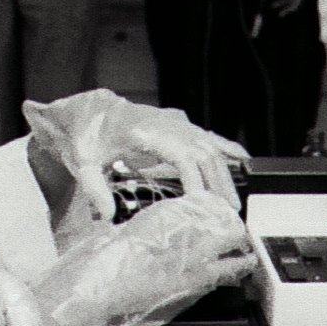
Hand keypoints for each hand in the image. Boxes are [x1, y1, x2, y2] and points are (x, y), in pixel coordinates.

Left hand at [26, 89, 246, 216]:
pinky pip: (209, 136)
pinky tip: (243, 161)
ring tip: (232, 202)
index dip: (197, 180)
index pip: (183, 156)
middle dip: (219, 184)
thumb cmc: (87, 136)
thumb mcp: (83, 162)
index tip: (203, 205)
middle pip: (204, 154)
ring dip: (224, 174)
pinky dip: (227, 149)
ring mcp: (177, 123)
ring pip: (211, 147)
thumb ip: (93, 188)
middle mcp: (168, 125)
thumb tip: (107, 215)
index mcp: (146, 131)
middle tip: (226, 213)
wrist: (90, 111)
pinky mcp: (180, 125)